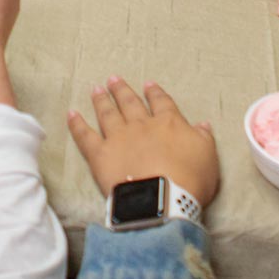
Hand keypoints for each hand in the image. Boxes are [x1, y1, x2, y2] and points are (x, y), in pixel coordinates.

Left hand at [67, 78, 218, 211]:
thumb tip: (202, 124)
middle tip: (113, 79)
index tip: (149, 84)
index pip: (162, 103)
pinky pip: (85, 135)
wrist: (161, 200)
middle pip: (130, 103)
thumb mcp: (207, 157)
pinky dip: (77, 124)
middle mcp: (141, 125)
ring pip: (108, 113)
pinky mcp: (100, 154)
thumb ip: (203, 138)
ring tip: (96, 89)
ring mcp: (119, 138)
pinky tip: (71, 114)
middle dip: (122, 90)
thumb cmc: (190, 181)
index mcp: (168, 123)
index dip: (155, 93)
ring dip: (101, 100)